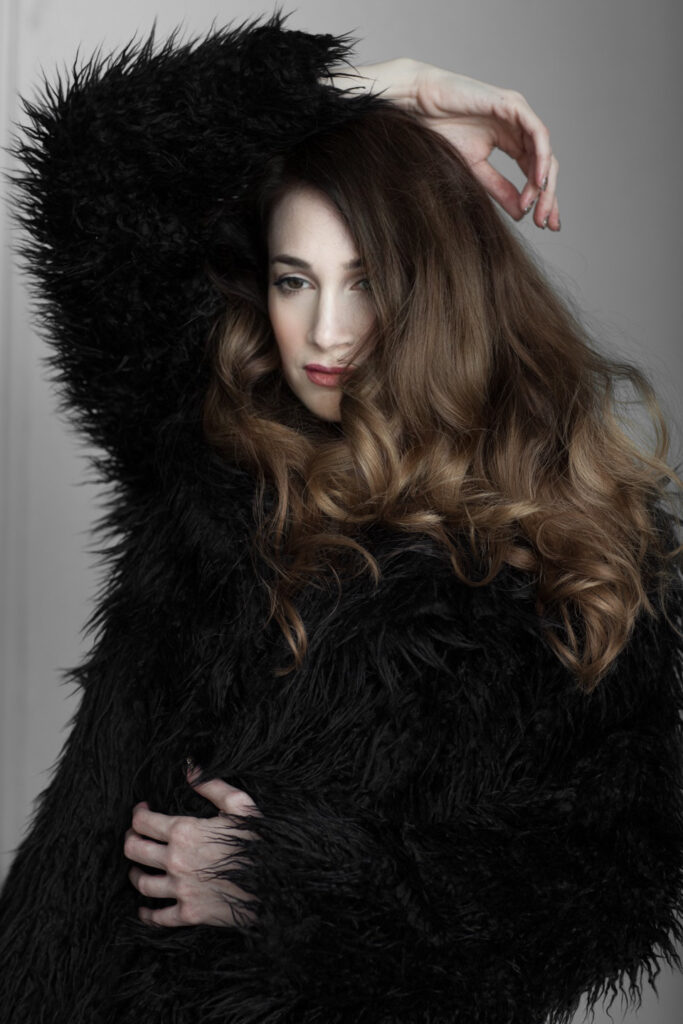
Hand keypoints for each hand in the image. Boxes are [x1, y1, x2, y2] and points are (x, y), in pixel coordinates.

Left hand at [123, 765, 261, 927]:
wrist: (275, 881)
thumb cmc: (259, 840)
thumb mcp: (239, 805)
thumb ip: (211, 785)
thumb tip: (189, 768)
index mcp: (184, 832)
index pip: (143, 822)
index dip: (138, 813)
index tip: (142, 810)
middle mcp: (175, 860)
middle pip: (134, 851)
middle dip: (130, 840)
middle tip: (134, 836)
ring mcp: (180, 889)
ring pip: (142, 883)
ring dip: (135, 874)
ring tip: (137, 869)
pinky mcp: (189, 913)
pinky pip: (158, 917)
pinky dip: (147, 914)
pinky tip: (145, 909)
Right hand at [321, 57, 558, 230]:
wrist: (420, 105)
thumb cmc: (441, 131)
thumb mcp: (474, 169)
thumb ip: (499, 189)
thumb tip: (522, 214)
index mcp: (512, 141)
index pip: (536, 173)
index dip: (543, 199)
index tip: (543, 225)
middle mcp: (520, 127)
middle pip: (546, 165)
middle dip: (548, 196)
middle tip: (545, 224)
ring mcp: (519, 114)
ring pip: (546, 152)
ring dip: (545, 183)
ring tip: (537, 208)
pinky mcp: (513, 105)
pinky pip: (537, 134)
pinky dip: (541, 158)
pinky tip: (538, 181)